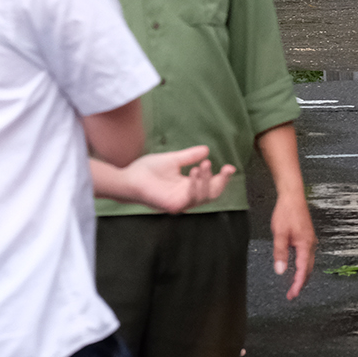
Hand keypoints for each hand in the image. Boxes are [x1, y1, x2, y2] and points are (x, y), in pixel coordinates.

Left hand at [109, 146, 236, 213]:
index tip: (230, 167)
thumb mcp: (173, 159)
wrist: (127, 177)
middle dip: (221, 182)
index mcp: (187, 187)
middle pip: (212, 194)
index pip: (210, 186)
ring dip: (207, 180)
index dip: (222, 178)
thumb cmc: (145, 171)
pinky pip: (190, 199)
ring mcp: (179, 203)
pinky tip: (194, 172)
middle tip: (226, 168)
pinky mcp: (172, 206)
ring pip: (203, 197)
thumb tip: (206, 150)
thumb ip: (189, 156)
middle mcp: (186, 197)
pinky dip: (195, 185)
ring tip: (203, 165)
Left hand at [272, 192, 316, 299]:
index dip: (297, 284)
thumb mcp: (279, 234)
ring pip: (308, 263)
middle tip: (292, 295)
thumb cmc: (286, 213)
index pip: (302, 270)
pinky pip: (307, 256)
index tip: (292, 295)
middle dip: (301, 283)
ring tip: (294, 285)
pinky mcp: (307, 237)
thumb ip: (280, 253)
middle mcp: (311, 244)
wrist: (292, 196)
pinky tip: (297, 267)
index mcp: (305, 245)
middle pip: (308, 269)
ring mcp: (310, 240)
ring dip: (302, 275)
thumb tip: (280, 271)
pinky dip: (303, 266)